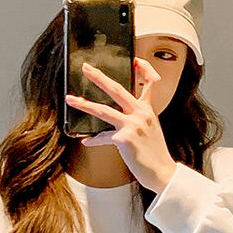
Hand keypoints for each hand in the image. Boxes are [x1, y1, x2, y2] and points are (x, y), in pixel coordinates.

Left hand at [65, 57, 177, 193]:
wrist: (162, 172)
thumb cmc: (155, 154)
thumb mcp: (151, 130)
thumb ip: (137, 120)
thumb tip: (118, 120)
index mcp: (148, 110)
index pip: (150, 83)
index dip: (145, 69)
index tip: (135, 60)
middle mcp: (141, 114)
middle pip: (117, 89)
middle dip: (99, 77)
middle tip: (86, 68)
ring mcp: (132, 125)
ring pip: (103, 110)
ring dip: (84, 104)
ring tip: (70, 99)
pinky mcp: (124, 139)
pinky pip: (103, 137)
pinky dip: (94, 140)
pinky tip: (86, 141)